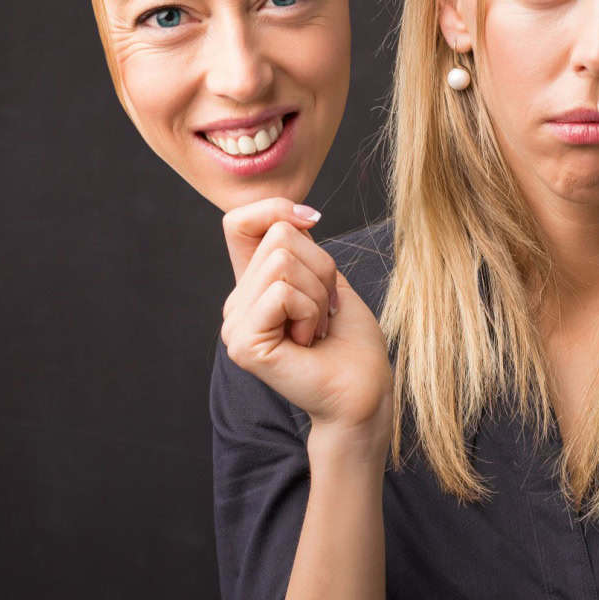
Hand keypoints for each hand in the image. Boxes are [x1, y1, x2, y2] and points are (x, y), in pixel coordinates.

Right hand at [219, 207, 392, 441]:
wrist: (363, 390)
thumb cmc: (351, 341)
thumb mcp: (325, 278)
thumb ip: (298, 246)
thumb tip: (290, 214)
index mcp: (252, 287)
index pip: (239, 222)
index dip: (275, 209)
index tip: (312, 221)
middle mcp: (237, 304)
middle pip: (278, 237)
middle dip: (320, 268)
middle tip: (324, 312)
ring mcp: (235, 325)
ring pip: (282, 263)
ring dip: (318, 294)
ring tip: (317, 328)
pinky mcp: (244, 343)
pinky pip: (282, 293)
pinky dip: (310, 311)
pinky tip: (308, 341)